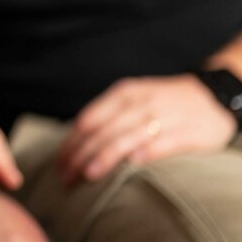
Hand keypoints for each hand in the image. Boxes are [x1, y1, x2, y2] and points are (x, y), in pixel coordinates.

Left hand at [58, 74, 236, 183]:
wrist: (212, 94)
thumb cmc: (164, 101)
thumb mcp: (134, 99)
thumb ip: (109, 116)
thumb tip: (77, 141)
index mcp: (123, 94)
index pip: (88, 120)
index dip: (71, 142)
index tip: (59, 163)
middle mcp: (139, 103)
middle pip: (102, 131)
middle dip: (80, 155)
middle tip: (66, 177)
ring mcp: (163, 116)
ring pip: (127, 137)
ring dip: (105, 157)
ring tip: (89, 175)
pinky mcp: (187, 132)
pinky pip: (163, 143)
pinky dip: (147, 152)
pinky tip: (133, 165)